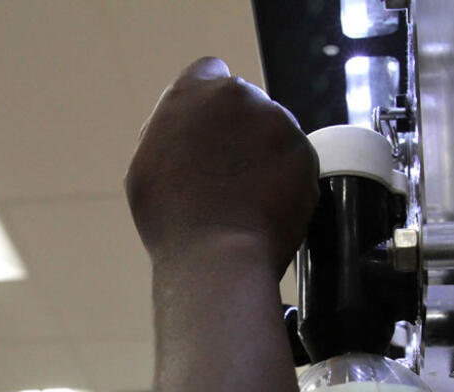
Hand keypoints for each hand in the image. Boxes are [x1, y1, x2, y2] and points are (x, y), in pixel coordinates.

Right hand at [124, 57, 318, 273]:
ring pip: (273, 130)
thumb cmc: (172, 219)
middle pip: (244, 103)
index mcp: (193, 93)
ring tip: (243, 197)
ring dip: (263, 154)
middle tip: (223, 174)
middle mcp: (239, 96)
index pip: (208, 72)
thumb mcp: (147, 165)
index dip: (207, 103)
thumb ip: (170, 131)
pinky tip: (264, 205)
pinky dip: (284, 179)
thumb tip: (186, 126)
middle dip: (237, 130)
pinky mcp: (306, 152)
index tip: (207, 130)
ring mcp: (278, 123)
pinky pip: (295, 159)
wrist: (217, 257)